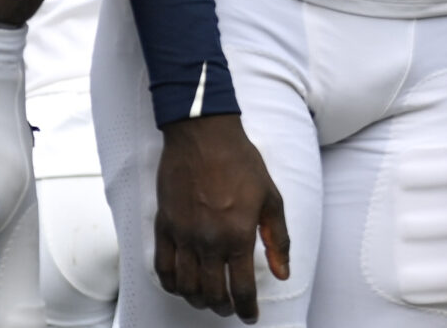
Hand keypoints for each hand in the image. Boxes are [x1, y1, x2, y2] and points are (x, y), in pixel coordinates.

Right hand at [152, 115, 289, 320]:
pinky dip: (172, 285)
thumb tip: (283, 273)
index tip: (251, 316)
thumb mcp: (271, 197)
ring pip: (186, 287)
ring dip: (198, 300)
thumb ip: (278, 239)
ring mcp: (182, 236)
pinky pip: (163, 268)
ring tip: (208, 299)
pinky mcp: (164, 227)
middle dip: (224, 308)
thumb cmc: (241, 162)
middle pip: (212, 294)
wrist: (203, 136)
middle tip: (230, 308)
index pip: (242, 288)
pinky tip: (182, 286)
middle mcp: (208, 241)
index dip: (247, 308)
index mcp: (238, 235)